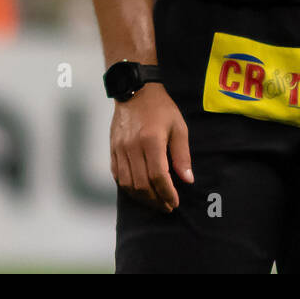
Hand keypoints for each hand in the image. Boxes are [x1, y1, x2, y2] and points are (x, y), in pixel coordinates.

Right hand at [110, 82, 192, 212]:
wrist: (135, 91)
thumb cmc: (160, 108)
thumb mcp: (178, 127)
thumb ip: (182, 155)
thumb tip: (187, 179)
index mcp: (151, 141)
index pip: (158, 176)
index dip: (167, 193)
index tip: (174, 203)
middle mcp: (132, 147)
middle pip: (142, 184)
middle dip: (156, 200)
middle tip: (166, 206)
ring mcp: (119, 149)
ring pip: (127, 184)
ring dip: (141, 198)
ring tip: (154, 202)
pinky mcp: (112, 149)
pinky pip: (117, 176)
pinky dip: (128, 188)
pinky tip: (138, 191)